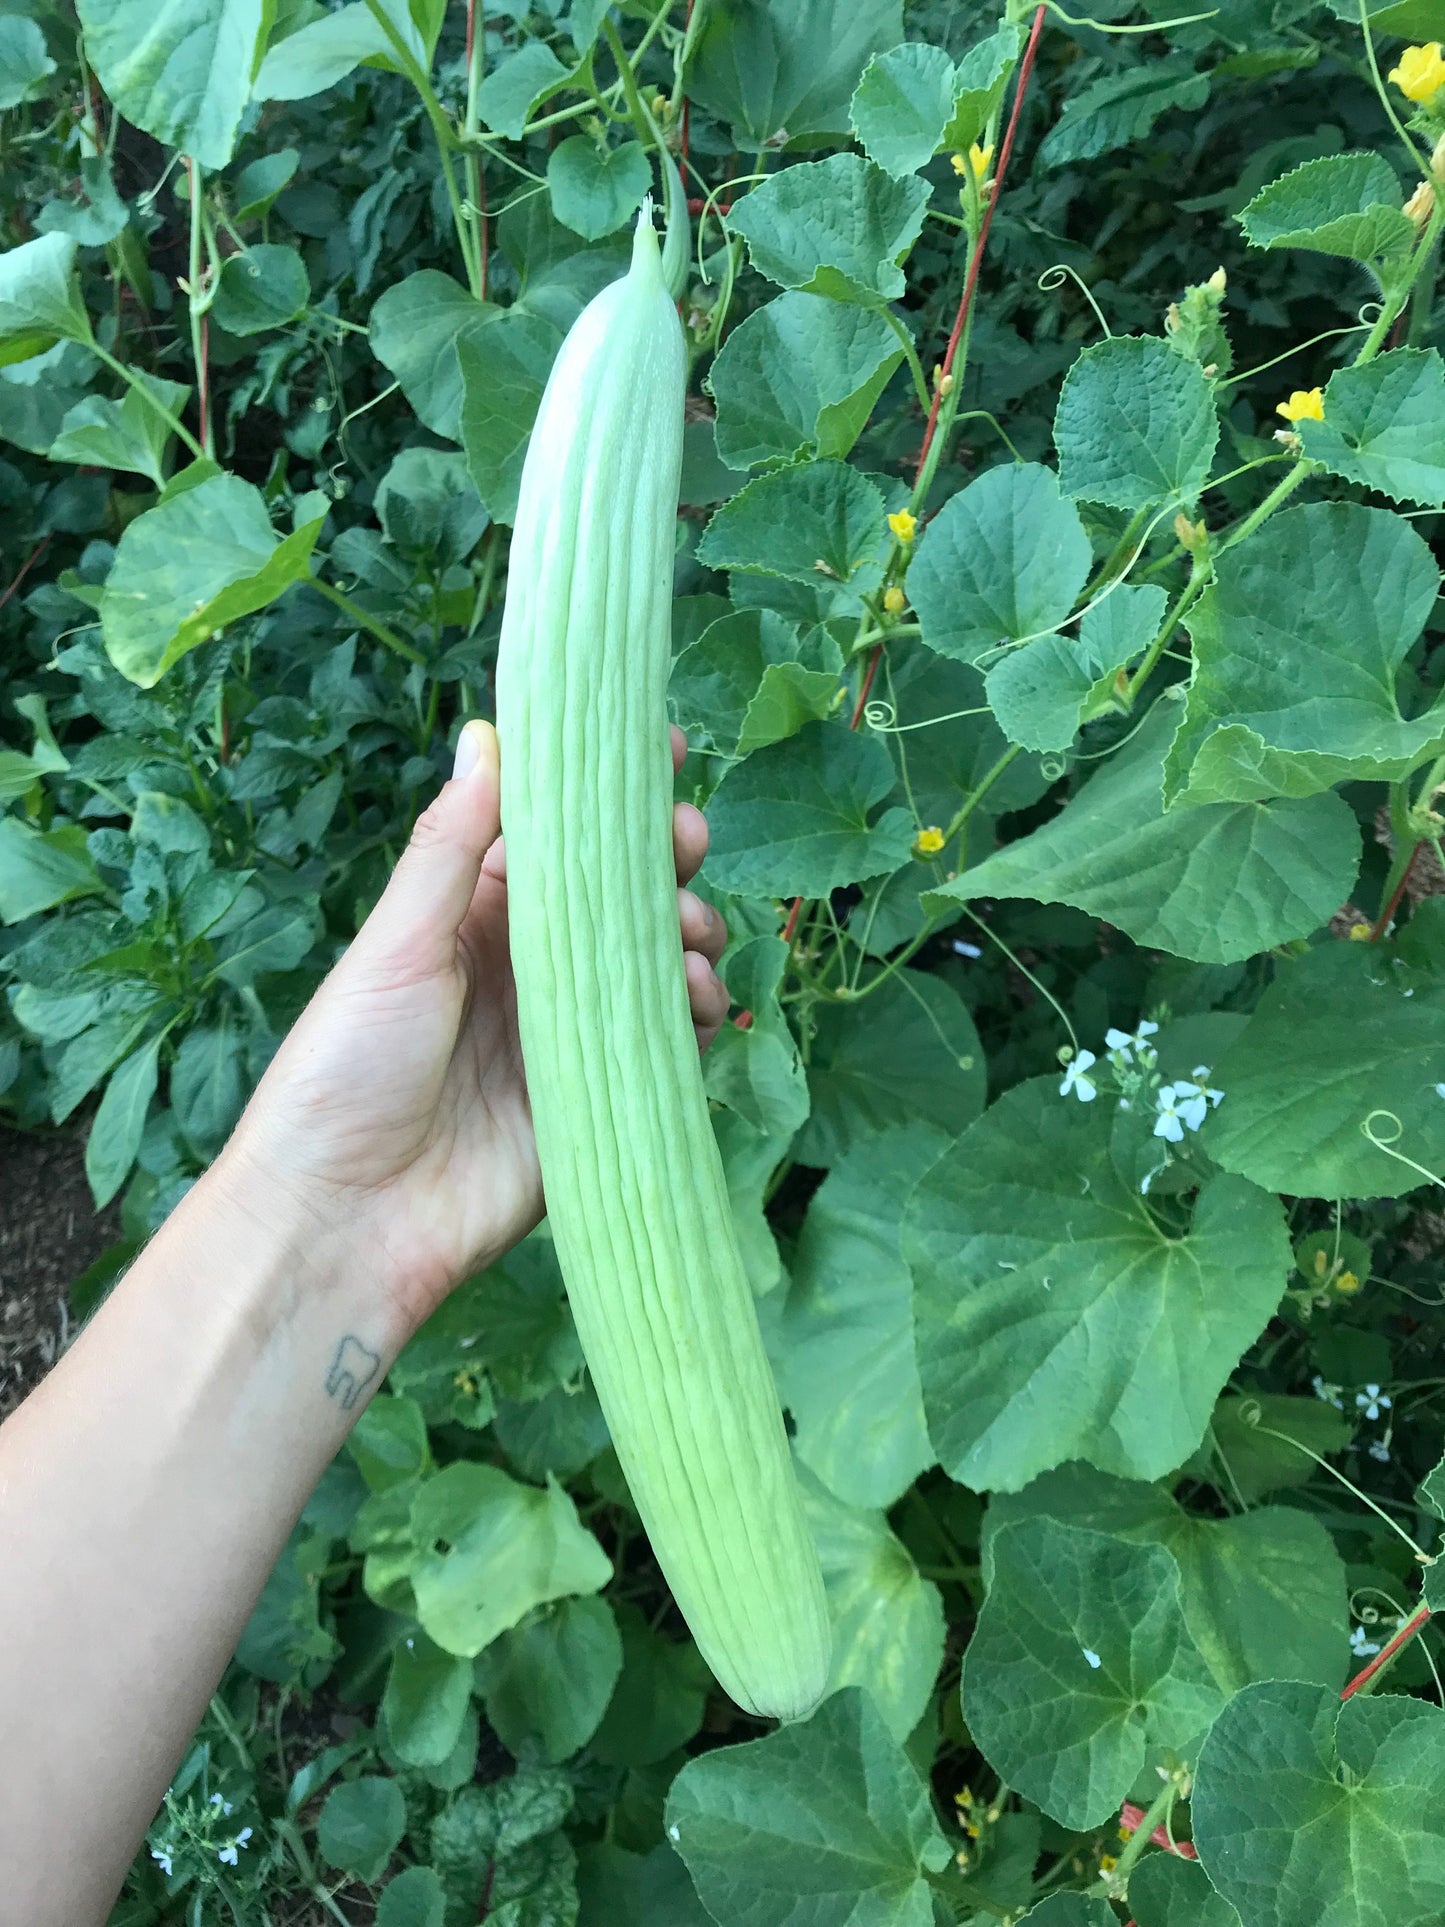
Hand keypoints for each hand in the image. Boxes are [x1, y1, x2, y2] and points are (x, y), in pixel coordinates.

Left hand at [217, 720, 727, 1334]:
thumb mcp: (398, 944)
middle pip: (624, 895)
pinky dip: (699, 1016)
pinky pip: (671, 1045)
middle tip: (687, 846)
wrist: (350, 1219)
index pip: (559, 836)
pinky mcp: (602, 1099)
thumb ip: (451, 845)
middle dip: (667, 862)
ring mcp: (572, 1034)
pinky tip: (701, 1004)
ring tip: (689, 941)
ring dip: (690, 936)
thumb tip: (488, 734)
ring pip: (659, 964)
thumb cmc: (349, 1068)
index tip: (664, 748)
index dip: (610, 794)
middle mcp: (532, 967)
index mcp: (476, 917)